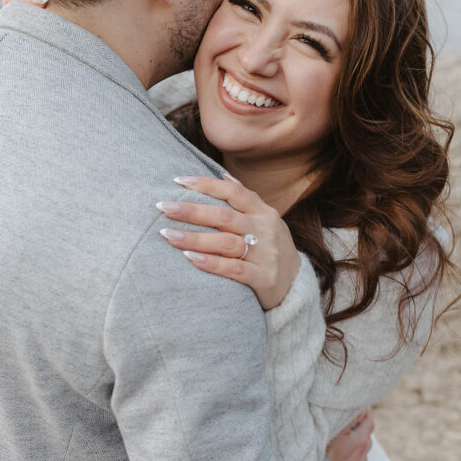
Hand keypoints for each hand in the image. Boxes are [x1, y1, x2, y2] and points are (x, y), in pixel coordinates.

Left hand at [156, 175, 300, 310]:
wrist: (296, 284)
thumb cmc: (269, 248)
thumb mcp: (264, 221)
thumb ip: (245, 202)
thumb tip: (223, 176)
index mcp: (263, 212)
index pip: (233, 191)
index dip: (206, 184)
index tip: (177, 181)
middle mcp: (266, 229)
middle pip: (224, 216)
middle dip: (192, 210)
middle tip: (164, 207)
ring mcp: (266, 255)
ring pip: (226, 243)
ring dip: (195, 238)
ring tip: (168, 235)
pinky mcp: (264, 278)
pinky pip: (234, 270)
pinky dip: (211, 263)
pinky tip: (190, 258)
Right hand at [325, 410, 372, 460]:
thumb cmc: (323, 455)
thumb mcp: (335, 431)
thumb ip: (349, 418)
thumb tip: (362, 408)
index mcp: (361, 443)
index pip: (369, 422)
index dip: (364, 412)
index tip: (357, 405)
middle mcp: (362, 457)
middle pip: (365, 437)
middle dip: (358, 428)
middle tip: (346, 420)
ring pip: (358, 453)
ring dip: (352, 445)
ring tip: (339, 439)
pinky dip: (345, 458)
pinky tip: (333, 458)